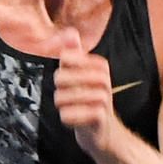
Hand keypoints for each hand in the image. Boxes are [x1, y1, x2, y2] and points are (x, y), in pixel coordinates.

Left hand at [51, 36, 119, 152]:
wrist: (103, 132)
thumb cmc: (89, 100)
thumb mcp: (81, 74)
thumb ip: (74, 52)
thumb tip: (70, 31)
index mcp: (100, 65)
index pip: (65, 59)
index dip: (62, 71)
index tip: (72, 81)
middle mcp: (104, 79)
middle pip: (59, 78)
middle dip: (58, 90)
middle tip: (70, 98)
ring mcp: (103, 98)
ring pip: (60, 98)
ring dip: (62, 106)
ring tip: (72, 109)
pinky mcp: (99, 116)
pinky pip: (67, 115)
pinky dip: (67, 119)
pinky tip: (75, 120)